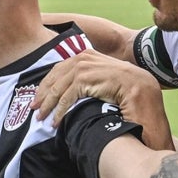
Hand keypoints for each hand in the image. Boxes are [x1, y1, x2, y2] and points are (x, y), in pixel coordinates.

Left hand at [33, 49, 158, 124]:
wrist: (143, 89)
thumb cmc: (127, 88)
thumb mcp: (104, 79)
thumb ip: (90, 78)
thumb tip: (72, 90)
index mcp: (87, 55)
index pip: (60, 68)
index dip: (48, 83)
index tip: (39, 96)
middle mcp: (84, 58)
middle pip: (55, 76)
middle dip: (43, 93)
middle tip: (34, 108)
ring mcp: (85, 67)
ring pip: (58, 87)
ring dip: (48, 104)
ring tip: (41, 118)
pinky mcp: (86, 79)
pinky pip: (67, 97)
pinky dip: (59, 111)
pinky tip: (56, 122)